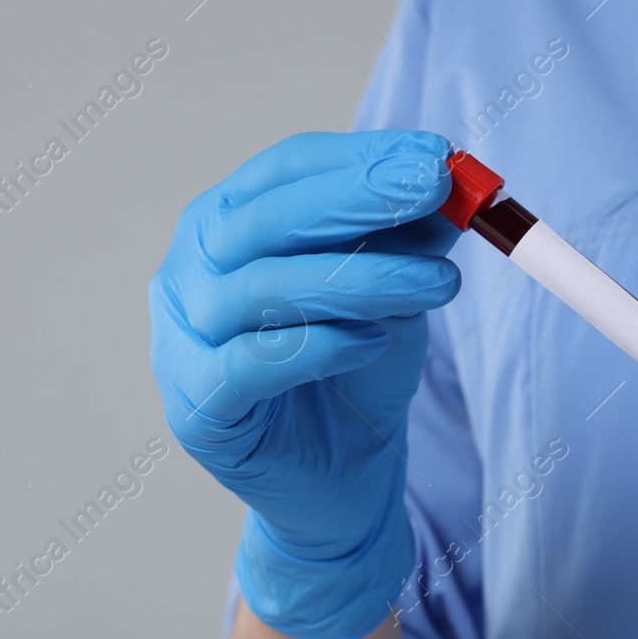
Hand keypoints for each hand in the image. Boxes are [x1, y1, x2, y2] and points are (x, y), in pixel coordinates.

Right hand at [149, 130, 458, 638]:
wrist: (340, 481)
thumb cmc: (357, 375)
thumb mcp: (396, 295)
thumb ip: (411, 240)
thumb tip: (456, 182)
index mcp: (227, 224)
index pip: (286, 170)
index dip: (360, 158)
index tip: (438, 157)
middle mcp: (189, 271)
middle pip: (264, 219)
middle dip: (356, 197)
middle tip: (432, 188)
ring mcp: (180, 340)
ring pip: (261, 289)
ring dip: (359, 278)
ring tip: (437, 284)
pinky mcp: (196, 409)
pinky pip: (249, 365)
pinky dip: (317, 346)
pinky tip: (371, 342)